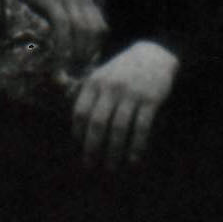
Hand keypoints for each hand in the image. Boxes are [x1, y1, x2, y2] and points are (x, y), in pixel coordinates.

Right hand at [1, 0, 106, 68]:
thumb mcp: (58, 1)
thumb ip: (67, 17)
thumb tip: (71, 42)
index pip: (101, 28)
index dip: (95, 49)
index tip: (84, 64)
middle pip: (93, 31)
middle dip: (87, 55)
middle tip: (76, 71)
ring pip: (80, 31)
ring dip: (76, 53)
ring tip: (68, 69)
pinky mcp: (52, 0)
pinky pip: (62, 27)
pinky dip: (62, 46)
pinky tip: (57, 58)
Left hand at [72, 41, 178, 168]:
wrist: (154, 53)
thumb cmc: (122, 71)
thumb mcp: (100, 74)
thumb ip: (83, 92)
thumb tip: (68, 114)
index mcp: (95, 82)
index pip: (80, 112)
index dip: (78, 133)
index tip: (79, 148)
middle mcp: (111, 87)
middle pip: (97, 123)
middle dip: (92, 148)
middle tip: (90, 165)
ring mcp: (132, 93)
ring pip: (119, 128)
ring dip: (114, 151)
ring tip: (111, 168)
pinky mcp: (151, 99)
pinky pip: (142, 127)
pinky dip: (137, 146)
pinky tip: (133, 160)